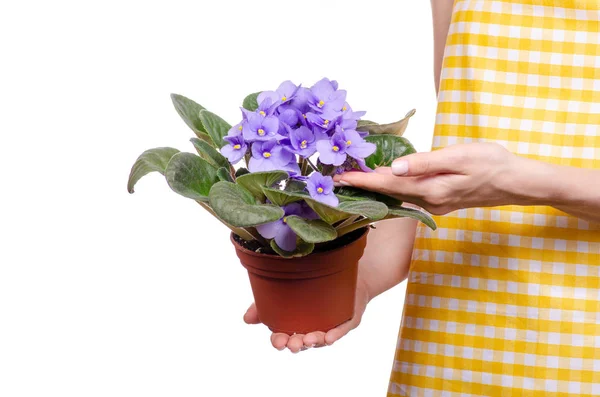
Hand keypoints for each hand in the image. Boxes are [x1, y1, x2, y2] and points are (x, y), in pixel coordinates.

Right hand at [243, 277, 369, 352]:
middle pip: (303, 342)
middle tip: (292, 344)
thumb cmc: (307, 287)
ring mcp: (330, 325)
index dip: (280, 342)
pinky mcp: (347, 319)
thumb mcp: (283, 292)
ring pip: (322, 339)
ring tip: (310, 339)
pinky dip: (335, 334)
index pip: (285, 338)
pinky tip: (329, 337)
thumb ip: (263, 305)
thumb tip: (246, 319)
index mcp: (295, 324)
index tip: (278, 342)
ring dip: (315, 341)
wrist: (338, 272)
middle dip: (297, 345)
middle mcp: (312, 328)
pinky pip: (342, 330)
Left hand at [334, 143, 520, 214]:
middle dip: (363, 186)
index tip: (339, 179)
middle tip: (337, 177)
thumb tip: (395, 168)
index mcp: (432, 189)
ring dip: (375, 187)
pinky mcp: (439, 201)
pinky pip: (408, 196)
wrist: (516, 182)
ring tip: (353, 178)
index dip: (362, 181)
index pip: (388, 185)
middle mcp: (429, 201)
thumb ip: (426, 162)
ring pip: (397, 195)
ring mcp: (434, 204)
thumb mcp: (460, 156)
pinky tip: (384, 181)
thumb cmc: (492, 163)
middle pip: (388, 193)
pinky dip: (392, 188)